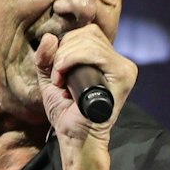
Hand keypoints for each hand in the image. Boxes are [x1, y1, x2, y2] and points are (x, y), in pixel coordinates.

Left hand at [35, 26, 134, 169]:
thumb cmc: (65, 112)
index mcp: (105, 59)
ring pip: (90, 41)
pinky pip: (97, 53)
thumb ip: (46, 57)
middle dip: (63, 51)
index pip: (87, 32)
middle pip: (87, 33)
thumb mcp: (50, 78)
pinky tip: (64, 78)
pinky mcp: (123, 75)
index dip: (66, 43)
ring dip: (65, 58)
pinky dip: (73, 60)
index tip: (55, 68)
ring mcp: (124, 67)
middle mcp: (118, 61)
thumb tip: (50, 36)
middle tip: (56, 77)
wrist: (74, 136)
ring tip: (60, 81)